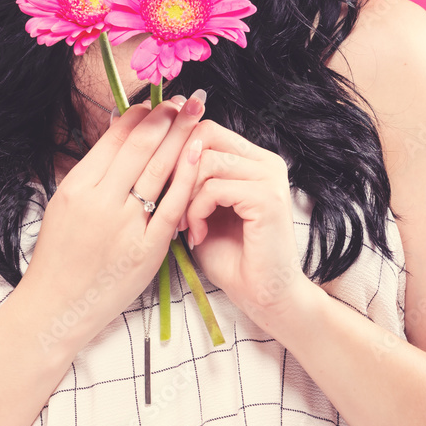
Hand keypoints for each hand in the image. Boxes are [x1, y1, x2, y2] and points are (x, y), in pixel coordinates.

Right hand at [21, 93, 206, 350]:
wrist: (55, 308)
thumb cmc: (59, 256)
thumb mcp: (65, 205)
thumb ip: (93, 173)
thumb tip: (121, 132)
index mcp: (77, 186)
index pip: (115, 138)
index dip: (142, 115)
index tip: (159, 102)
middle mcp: (100, 202)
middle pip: (140, 147)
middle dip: (166, 117)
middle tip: (186, 99)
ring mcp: (125, 226)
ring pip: (158, 169)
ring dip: (180, 135)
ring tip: (197, 113)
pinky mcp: (146, 250)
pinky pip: (172, 205)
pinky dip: (187, 174)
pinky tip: (198, 151)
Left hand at [180, 120, 307, 328]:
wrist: (261, 296)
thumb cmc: (229, 256)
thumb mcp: (202, 207)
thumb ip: (190, 177)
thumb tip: (156, 147)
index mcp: (253, 159)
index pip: (205, 129)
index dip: (176, 151)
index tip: (164, 186)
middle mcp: (266, 161)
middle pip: (204, 135)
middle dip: (178, 168)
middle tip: (169, 204)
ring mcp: (270, 177)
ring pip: (205, 160)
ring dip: (184, 195)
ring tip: (182, 225)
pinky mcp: (267, 198)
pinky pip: (214, 188)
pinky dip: (195, 211)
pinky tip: (196, 234)